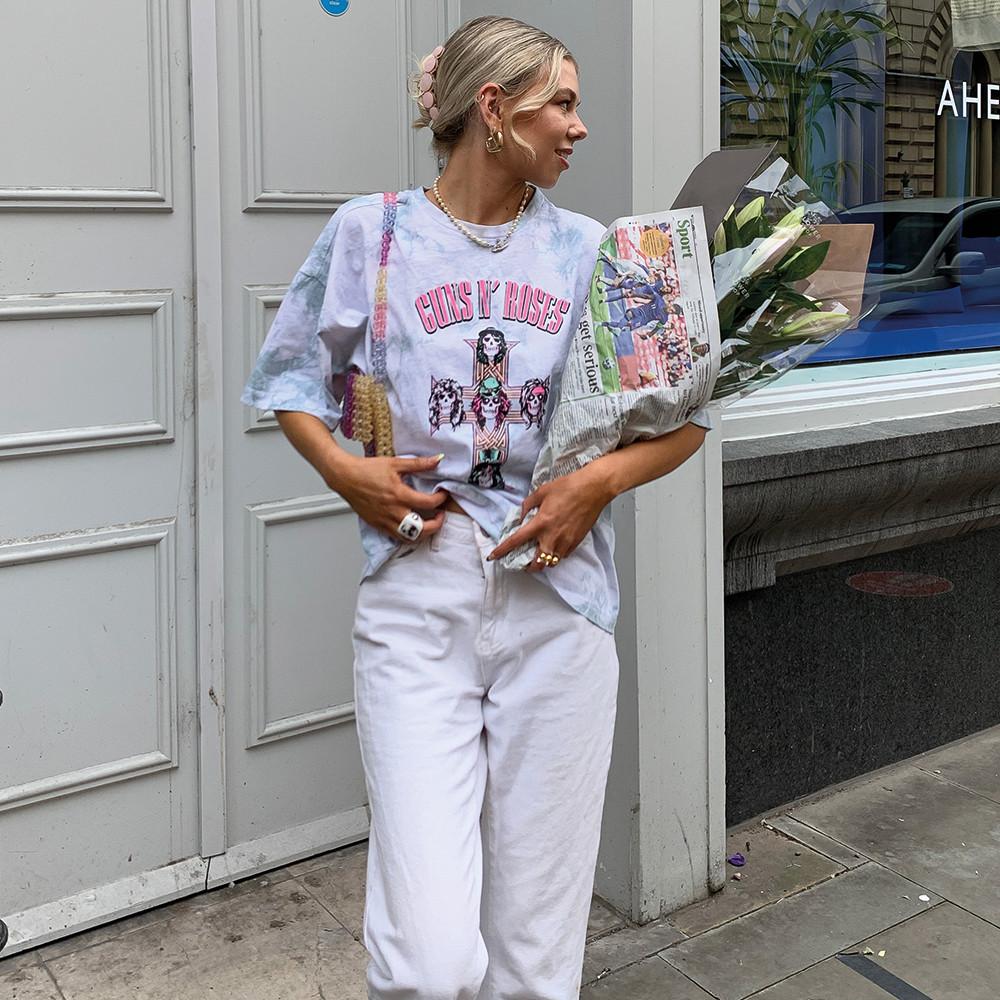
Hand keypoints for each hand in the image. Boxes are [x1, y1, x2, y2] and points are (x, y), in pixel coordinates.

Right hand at [324, 453, 448, 540]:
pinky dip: (408, 535)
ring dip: (423, 533)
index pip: (428, 503)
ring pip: (410, 538)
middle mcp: (393, 511)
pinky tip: (411, 526)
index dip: (441, 500)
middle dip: (437, 524)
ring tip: (428, 523)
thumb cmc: (366, 470)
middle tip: (440, 515)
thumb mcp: (395, 463)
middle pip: (423, 529)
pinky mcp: (377, 525)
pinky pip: (396, 537)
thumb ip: (419, 464)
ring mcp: (385, 521)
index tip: (443, 495)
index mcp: (399, 495)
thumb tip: (437, 460)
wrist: (345, 477)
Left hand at [488, 461, 615, 570]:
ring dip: (543, 561)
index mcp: (541, 523)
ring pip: (551, 563)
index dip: (503, 551)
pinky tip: (555, 545)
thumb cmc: (570, 487)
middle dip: (527, 567)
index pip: (516, 541)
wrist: (594, 489)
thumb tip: (522, 514)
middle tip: (523, 562)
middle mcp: (552, 537)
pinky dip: (556, 554)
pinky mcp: (576, 542)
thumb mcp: (542, 491)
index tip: (494, 556)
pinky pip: (563, 556)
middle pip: (536, 564)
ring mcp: (566, 542)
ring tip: (539, 554)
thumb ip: (528, 505)